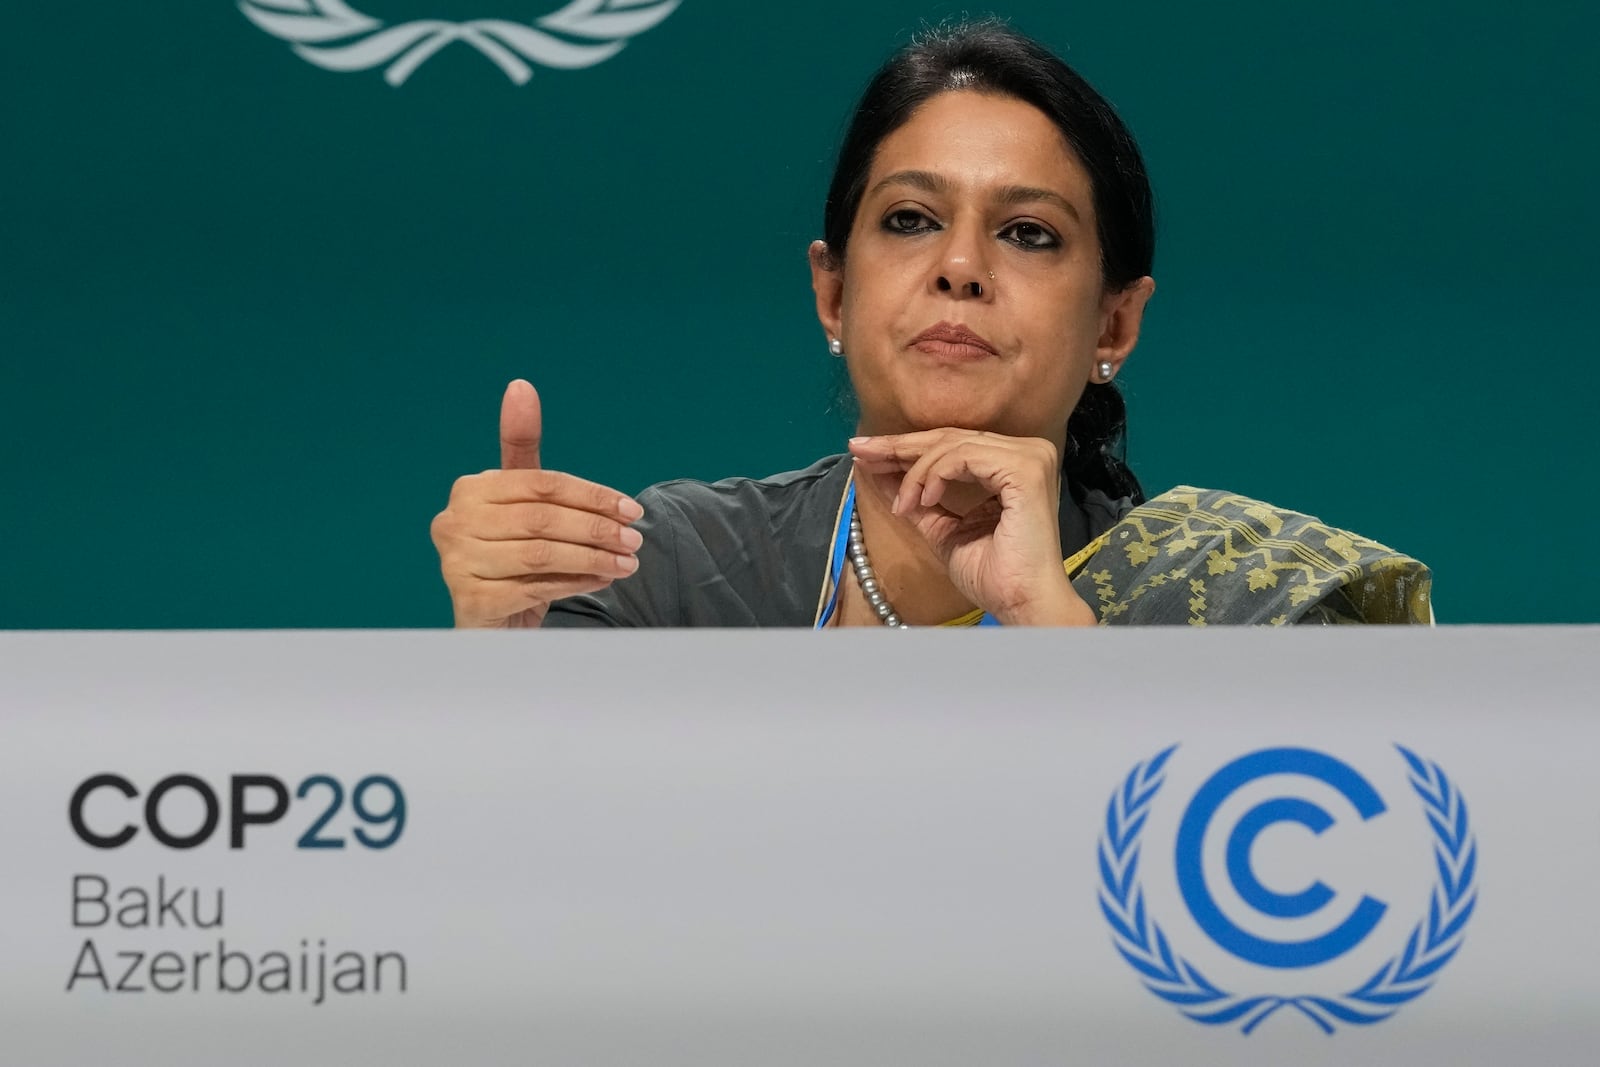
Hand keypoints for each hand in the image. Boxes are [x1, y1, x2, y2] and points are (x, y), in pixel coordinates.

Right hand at [430, 380, 643, 627]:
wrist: (493, 620)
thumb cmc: (513, 554)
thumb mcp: (522, 500)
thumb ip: (521, 447)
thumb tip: (520, 385)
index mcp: (470, 489)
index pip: (542, 483)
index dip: (593, 495)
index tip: (632, 509)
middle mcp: (453, 522)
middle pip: (543, 518)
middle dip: (597, 529)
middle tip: (636, 541)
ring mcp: (456, 563)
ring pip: (541, 553)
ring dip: (593, 558)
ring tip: (627, 564)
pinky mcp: (470, 601)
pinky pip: (534, 587)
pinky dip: (574, 583)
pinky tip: (601, 581)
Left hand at [847, 430, 1095, 625]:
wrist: (1021, 602)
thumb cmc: (993, 576)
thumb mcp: (944, 530)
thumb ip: (919, 500)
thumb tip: (881, 474)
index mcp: (1011, 466)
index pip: (952, 446)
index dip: (907, 450)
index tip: (866, 455)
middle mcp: (1026, 453)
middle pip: (950, 438)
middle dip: (899, 447)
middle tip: (860, 450)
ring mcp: (1029, 457)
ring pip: (952, 445)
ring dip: (915, 473)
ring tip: (902, 503)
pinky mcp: (1024, 469)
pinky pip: (963, 457)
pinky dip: (935, 475)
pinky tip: (923, 499)